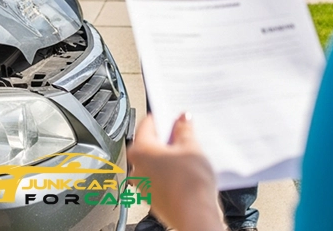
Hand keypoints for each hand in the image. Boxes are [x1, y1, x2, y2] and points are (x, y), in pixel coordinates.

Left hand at [128, 114, 222, 230]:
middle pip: (151, 144)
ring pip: (156, 163)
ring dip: (170, 156)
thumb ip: (184, 129)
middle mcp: (136, 168)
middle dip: (167, 138)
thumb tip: (182, 120)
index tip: (175, 115)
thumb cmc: (189, 185)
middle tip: (184, 133)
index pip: (147, 124)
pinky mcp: (155, 199)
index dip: (163, 117)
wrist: (196, 216)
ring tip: (189, 154)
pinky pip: (161, 179)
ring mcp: (144, 186)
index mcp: (139, 150)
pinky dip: (172, 173)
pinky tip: (188, 172)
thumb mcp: (191, 147)